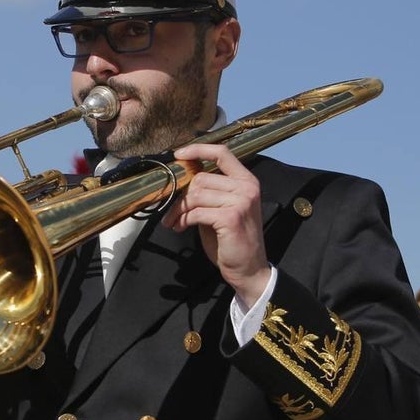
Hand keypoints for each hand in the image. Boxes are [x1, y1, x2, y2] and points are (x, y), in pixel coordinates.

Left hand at [161, 143, 269, 308]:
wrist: (249, 269)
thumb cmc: (232, 240)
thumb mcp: (223, 209)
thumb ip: (209, 192)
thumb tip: (182, 179)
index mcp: (246, 181)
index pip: (222, 153)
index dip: (198, 150)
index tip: (178, 155)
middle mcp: (247, 187)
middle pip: (201, 178)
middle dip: (181, 195)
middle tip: (171, 212)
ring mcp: (241, 201)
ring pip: (196, 194)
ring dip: (179, 209)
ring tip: (175, 221)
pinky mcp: (231, 217)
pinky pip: (197, 211)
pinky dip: (184, 219)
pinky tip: (181, 227)